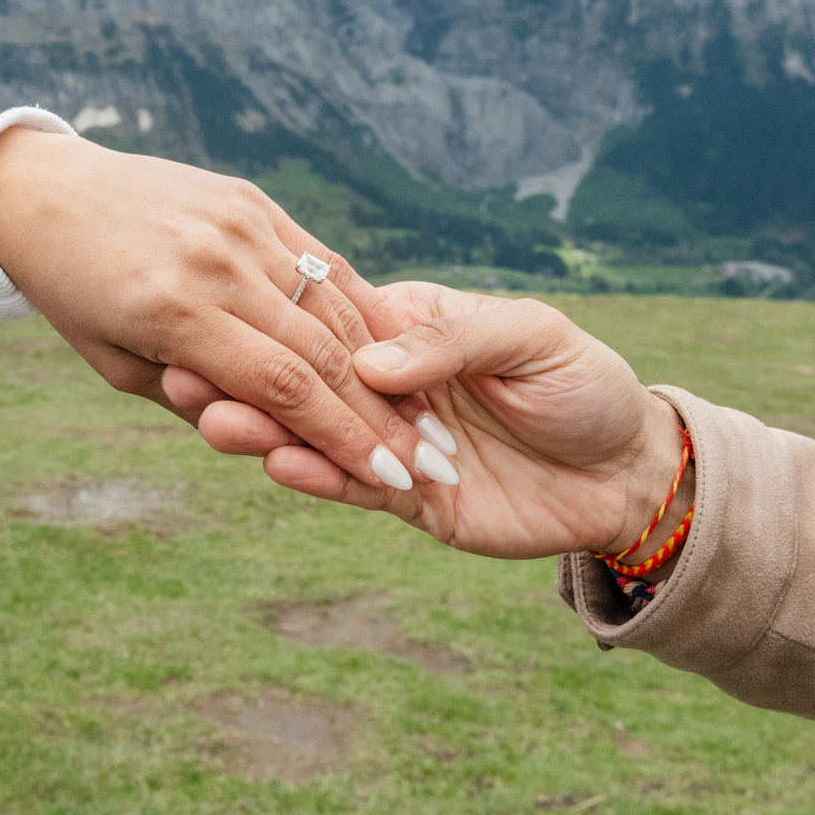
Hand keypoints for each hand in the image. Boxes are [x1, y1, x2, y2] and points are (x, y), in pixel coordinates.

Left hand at [0, 127, 434, 491]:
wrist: (46, 192)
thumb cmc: (75, 296)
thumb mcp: (121, 368)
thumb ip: (201, 401)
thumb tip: (281, 439)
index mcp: (173, 312)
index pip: (281, 388)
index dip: (343, 438)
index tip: (391, 477)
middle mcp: (215, 261)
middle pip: (320, 349)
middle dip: (380, 412)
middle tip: (430, 456)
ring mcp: (239, 222)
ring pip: (331, 304)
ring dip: (383, 364)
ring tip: (423, 412)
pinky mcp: (252, 200)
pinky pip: (321, 259)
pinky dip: (359, 305)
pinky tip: (392, 347)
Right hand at [191, 287, 686, 560]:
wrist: (627, 472)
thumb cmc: (584, 383)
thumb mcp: (532, 338)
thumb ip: (453, 341)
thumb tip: (371, 357)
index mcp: (412, 324)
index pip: (338, 318)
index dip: (286, 320)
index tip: (225, 314)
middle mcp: (391, 383)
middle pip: (309, 378)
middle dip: (250, 377)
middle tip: (187, 375)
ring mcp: (394, 443)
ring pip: (317, 436)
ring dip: (265, 429)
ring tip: (214, 421)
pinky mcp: (409, 500)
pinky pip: (354, 487)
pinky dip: (318, 478)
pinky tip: (279, 464)